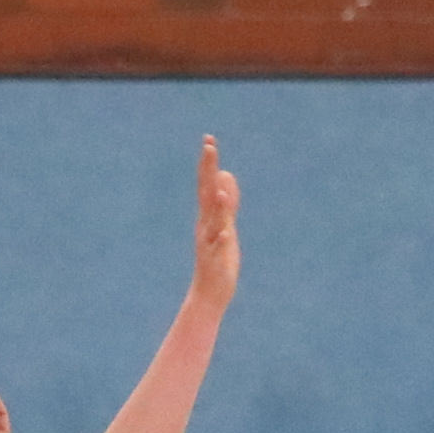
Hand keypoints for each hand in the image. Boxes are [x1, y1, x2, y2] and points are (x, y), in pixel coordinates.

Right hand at [187, 136, 241, 309]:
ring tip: (220, 186)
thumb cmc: (218, 258)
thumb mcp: (225, 224)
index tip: (209, 140)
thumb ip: (227, 202)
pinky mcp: (214, 260)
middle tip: (209, 147)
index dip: (208, 163)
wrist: (210, 292)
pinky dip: (221, 238)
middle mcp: (205, 225)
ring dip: (217, 204)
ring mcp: (209, 242)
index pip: (207, 184)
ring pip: (213, 220)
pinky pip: (217, 248)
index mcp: (208, 216)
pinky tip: (226, 232)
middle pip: (206, 194)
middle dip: (207, 171)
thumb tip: (227, 176)